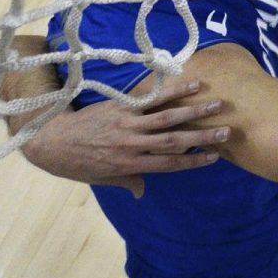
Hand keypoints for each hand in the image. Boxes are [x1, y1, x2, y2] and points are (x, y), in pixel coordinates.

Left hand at [21, 79, 227, 196]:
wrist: (50, 141)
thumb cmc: (76, 163)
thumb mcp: (100, 179)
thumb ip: (125, 182)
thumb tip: (142, 192)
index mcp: (129, 165)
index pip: (168, 164)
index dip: (193, 160)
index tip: (214, 157)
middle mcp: (132, 144)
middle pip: (173, 140)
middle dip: (201, 136)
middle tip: (227, 131)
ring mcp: (127, 123)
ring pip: (166, 117)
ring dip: (193, 111)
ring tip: (216, 104)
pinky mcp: (121, 105)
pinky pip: (150, 98)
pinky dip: (171, 91)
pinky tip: (191, 85)